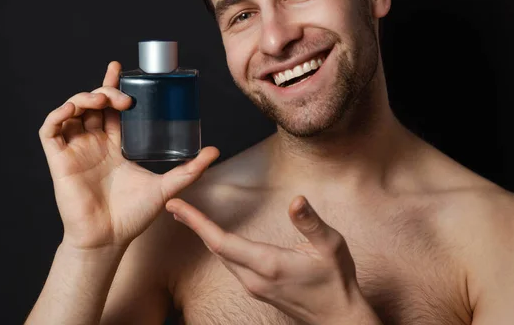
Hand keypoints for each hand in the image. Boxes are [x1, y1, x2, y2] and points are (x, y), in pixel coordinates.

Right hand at [39, 61, 219, 250]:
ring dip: (83, 98)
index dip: (113, 86)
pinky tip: (73, 108)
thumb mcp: (166, 187)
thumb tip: (215, 150)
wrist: (109, 239)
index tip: (121, 68)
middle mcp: (94, 144)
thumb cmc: (133, 215)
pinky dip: (58, 114)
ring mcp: (76, 151)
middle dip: (104, 90)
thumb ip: (190, 170)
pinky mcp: (59, 160)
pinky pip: (50, 130)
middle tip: (123, 95)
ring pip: (71, 112)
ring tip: (100, 99)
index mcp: (115, 146)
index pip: (111, 109)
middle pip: (93, 105)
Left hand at [165, 196, 379, 324]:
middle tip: (175, 205)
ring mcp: (254, 286)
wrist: (338, 317)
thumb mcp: (330, 246)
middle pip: (215, 249)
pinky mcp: (257, 289)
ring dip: (204, 236)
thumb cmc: (335, 280)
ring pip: (221, 258)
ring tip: (190, 217)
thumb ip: (310, 223)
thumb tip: (296, 200)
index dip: (196, 222)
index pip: (221, 241)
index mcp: (268, 263)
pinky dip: (218, 246)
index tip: (176, 207)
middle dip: (193, 225)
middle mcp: (254, 277)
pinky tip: (218, 238)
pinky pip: (231, 265)